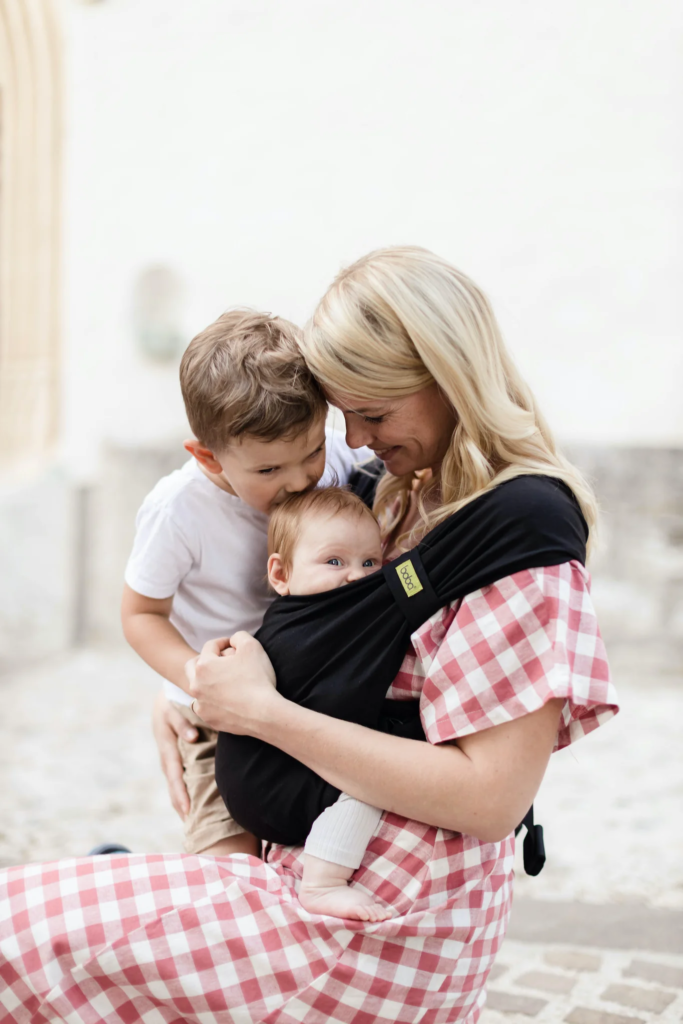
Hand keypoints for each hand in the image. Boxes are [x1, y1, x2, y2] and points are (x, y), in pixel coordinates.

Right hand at [151, 690, 197, 818]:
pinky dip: (185, 789)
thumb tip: (191, 738)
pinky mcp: (176, 755)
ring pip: (176, 783)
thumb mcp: (173, 707)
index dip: (180, 794)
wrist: (166, 696)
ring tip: (193, 822)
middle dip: (181, 805)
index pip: (175, 775)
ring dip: (182, 801)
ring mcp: (170, 757)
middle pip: (174, 785)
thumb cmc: (172, 700)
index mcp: (167, 747)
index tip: (188, 811)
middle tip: (192, 826)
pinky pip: (180, 775)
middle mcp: (167, 756)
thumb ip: (182, 722)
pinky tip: (194, 802)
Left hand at [190, 632, 280, 734]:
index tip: (233, 644)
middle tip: (220, 660)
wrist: (264, 714)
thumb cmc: (258, 679)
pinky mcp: (209, 719)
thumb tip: (233, 640)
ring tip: (221, 680)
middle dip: (205, 659)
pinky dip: (212, 700)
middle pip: (192, 666)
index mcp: (204, 666)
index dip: (223, 642)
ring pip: (197, 688)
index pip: (210, 646)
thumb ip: (239, 636)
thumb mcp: (252, 646)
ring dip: (206, 681)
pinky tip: (225, 698)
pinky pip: (206, 706)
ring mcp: (201, 704)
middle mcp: (196, 685)